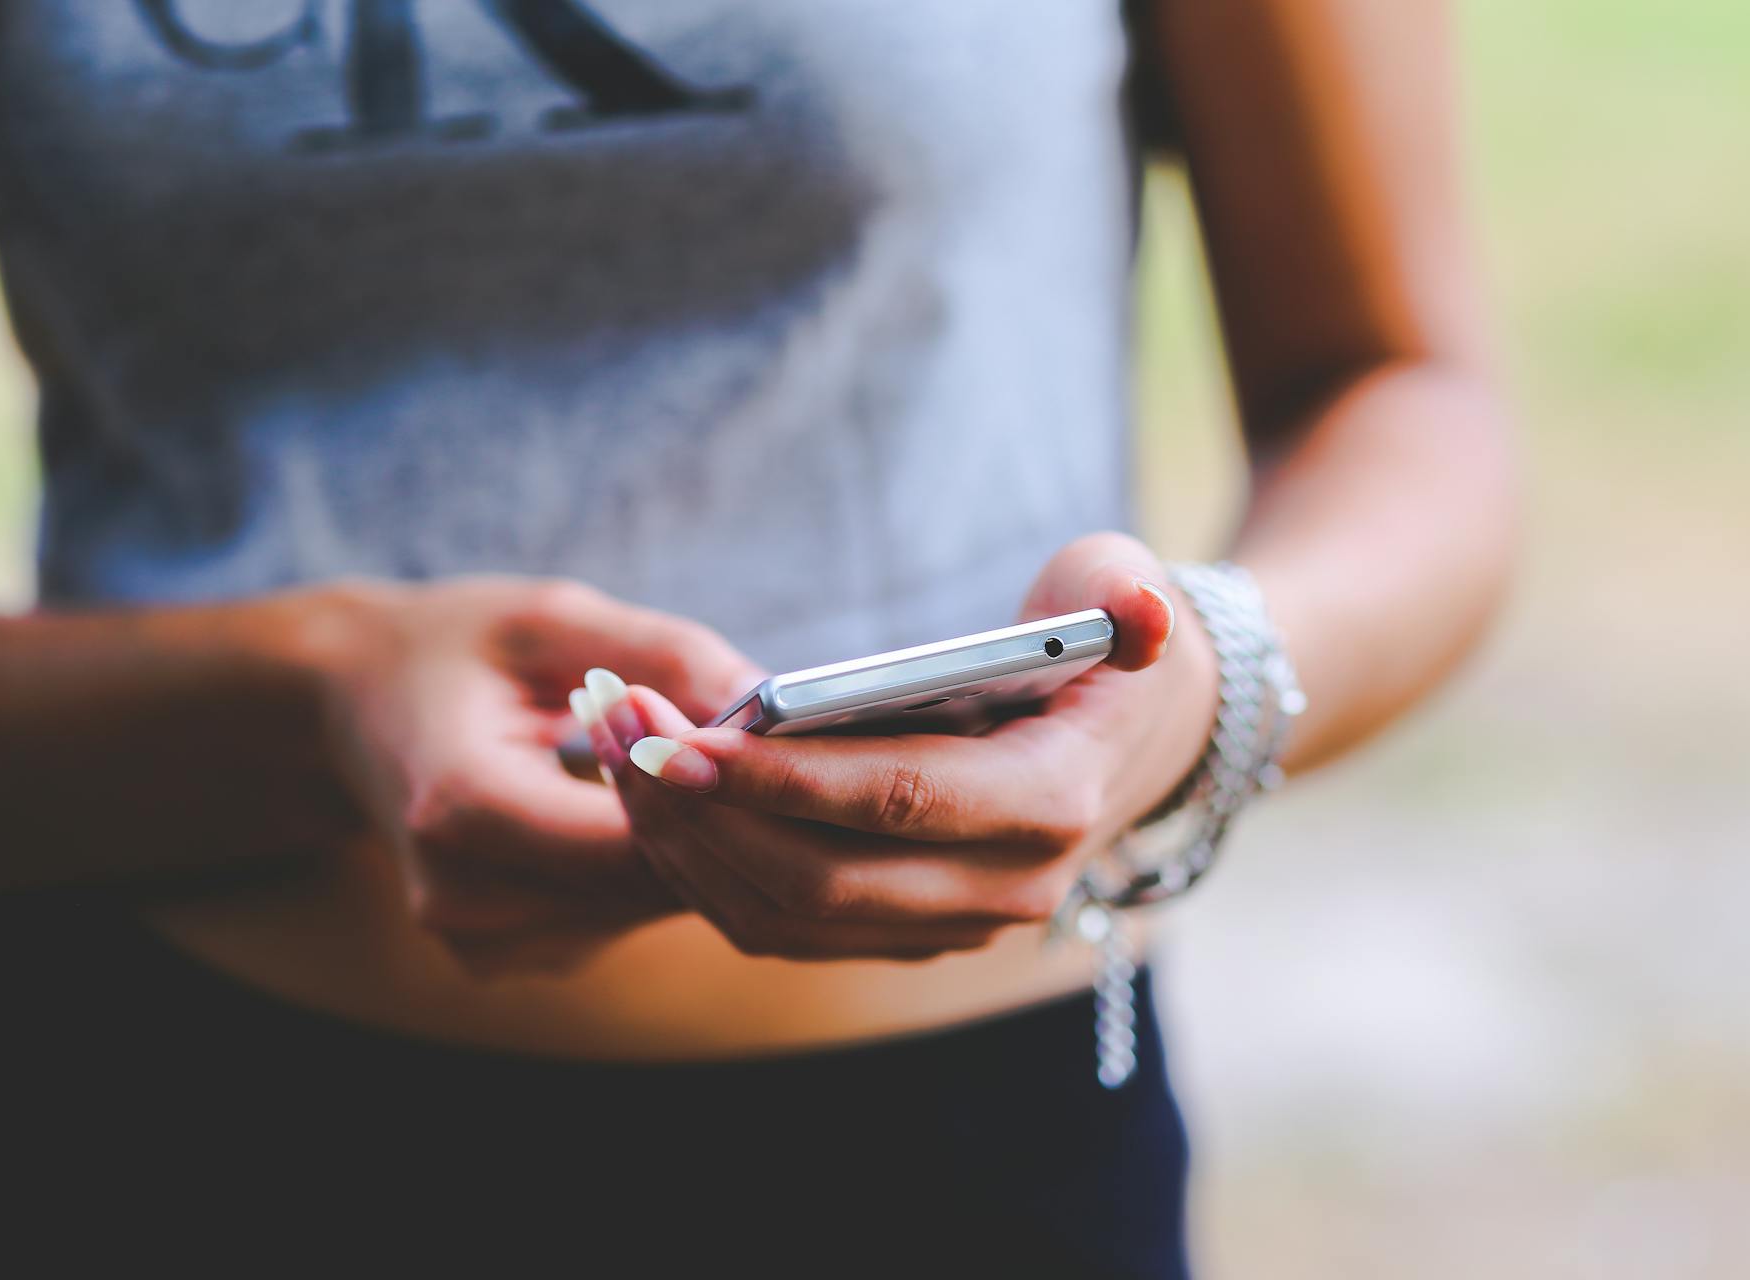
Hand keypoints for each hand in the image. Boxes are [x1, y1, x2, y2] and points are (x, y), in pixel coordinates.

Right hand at [317, 576, 762, 975]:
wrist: (345, 706)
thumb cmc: (456, 647)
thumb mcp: (554, 617)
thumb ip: (667, 657)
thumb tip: (778, 703)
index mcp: (463, 807)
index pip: (635, 839)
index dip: (717, 798)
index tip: (775, 747)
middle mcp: (462, 895)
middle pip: (647, 883)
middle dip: (722, 823)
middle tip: (777, 759)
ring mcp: (477, 941)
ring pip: (644, 908)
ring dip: (694, 846)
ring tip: (710, 770)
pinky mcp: (499, 958)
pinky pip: (617, 917)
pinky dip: (649, 864)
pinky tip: (651, 808)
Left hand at [585, 533, 1218, 962]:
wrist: (1133, 737)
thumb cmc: (1101, 643)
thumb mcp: (1124, 587)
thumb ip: (1126, 594)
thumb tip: (1137, 611)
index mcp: (1051, 804)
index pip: (897, 803)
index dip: (781, 780)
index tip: (677, 739)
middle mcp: (1005, 891)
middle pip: (821, 881)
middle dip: (704, 813)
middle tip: (618, 733)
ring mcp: (952, 926)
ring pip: (787, 919)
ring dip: (685, 846)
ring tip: (613, 755)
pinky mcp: (902, 935)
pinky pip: (781, 928)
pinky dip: (706, 871)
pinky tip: (652, 799)